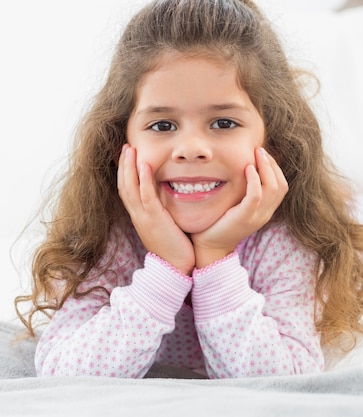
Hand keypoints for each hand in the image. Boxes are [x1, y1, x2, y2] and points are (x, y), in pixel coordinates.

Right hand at [117, 145, 194, 274]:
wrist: (176, 268)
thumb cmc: (175, 248)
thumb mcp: (165, 226)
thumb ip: (163, 212)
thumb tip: (167, 198)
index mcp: (140, 217)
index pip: (128, 191)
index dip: (125, 173)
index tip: (127, 157)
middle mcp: (138, 216)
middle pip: (124, 185)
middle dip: (123, 165)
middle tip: (125, 147)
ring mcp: (144, 218)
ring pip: (130, 188)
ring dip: (129, 167)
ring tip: (129, 149)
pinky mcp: (155, 220)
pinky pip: (146, 197)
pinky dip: (144, 180)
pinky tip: (145, 166)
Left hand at [191, 147, 287, 267]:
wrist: (209, 246)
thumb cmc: (219, 222)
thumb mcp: (236, 205)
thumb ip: (243, 191)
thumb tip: (242, 168)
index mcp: (265, 211)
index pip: (281, 186)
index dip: (275, 168)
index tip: (263, 154)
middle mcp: (265, 214)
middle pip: (281, 185)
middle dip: (272, 164)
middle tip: (260, 150)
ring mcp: (256, 217)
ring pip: (273, 188)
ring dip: (266, 167)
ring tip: (256, 154)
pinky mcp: (244, 218)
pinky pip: (256, 196)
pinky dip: (254, 179)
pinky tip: (247, 168)